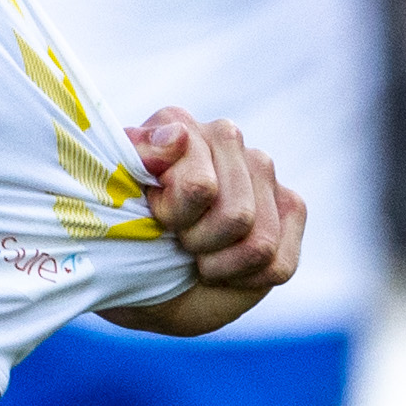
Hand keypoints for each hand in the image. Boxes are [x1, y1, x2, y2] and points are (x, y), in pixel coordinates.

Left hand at [102, 110, 306, 336]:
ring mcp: (262, 171)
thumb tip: (178, 137)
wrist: (139, 278)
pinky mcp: (290, 206)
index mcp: (176, 125)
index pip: (199, 185)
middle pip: (236, 215)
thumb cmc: (124, 238)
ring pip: (261, 240)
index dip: (174, 215)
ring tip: (197, 256)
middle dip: (200, 242)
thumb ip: (140, 159)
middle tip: (176, 240)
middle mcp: (225, 138)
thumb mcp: (115, 201)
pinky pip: (280, 262)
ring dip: (222, 263)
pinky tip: (225, 269)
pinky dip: (246, 279)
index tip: (153, 217)